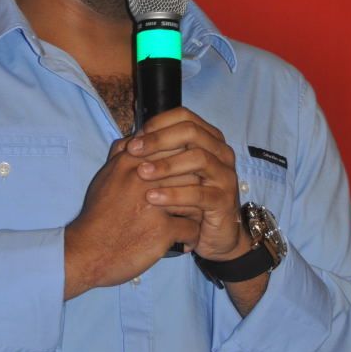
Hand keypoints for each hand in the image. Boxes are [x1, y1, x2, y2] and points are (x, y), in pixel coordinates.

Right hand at [64, 137, 199, 299]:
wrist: (86, 252)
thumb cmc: (98, 215)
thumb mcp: (105, 178)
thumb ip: (121, 155)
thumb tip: (135, 138)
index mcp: (131, 162)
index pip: (173, 149)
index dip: (185, 163)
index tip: (186, 176)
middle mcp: (144, 179)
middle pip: (189, 171)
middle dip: (196, 186)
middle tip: (198, 198)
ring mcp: (155, 205)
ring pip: (196, 198)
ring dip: (197, 210)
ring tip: (194, 219)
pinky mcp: (162, 230)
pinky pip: (192, 229)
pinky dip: (192, 237)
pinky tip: (185, 241)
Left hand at [125, 107, 251, 261]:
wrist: (212, 235)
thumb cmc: (187, 200)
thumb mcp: (170, 175)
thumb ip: (155, 156)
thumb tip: (125, 141)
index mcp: (208, 139)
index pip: (185, 116)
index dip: (158, 124)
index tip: (134, 139)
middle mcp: (221, 153)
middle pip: (192, 132)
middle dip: (159, 140)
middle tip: (134, 151)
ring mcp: (225, 175)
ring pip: (199, 159)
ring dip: (166, 165)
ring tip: (141, 173)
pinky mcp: (224, 201)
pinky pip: (200, 193)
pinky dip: (174, 194)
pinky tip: (152, 198)